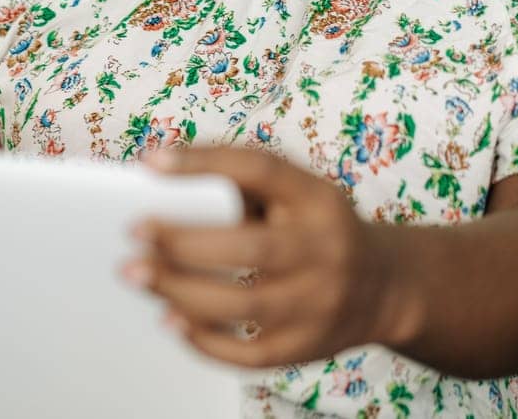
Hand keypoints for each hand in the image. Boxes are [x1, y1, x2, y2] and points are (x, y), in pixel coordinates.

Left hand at [121, 144, 410, 368]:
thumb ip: (245, 184)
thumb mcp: (300, 192)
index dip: (205, 163)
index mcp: (317, 199)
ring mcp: (319, 304)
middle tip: (133, 232)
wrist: (384, 286)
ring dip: (181, 291)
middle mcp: (324, 250)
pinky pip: (249, 353)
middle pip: (250, 247)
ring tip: (138, 275)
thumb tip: (161, 176)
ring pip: (243, 306)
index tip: (152, 162)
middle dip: (183, 242)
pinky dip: (204, 340)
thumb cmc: (318, 228)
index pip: (261, 170)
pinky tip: (171, 319)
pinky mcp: (307, 347)